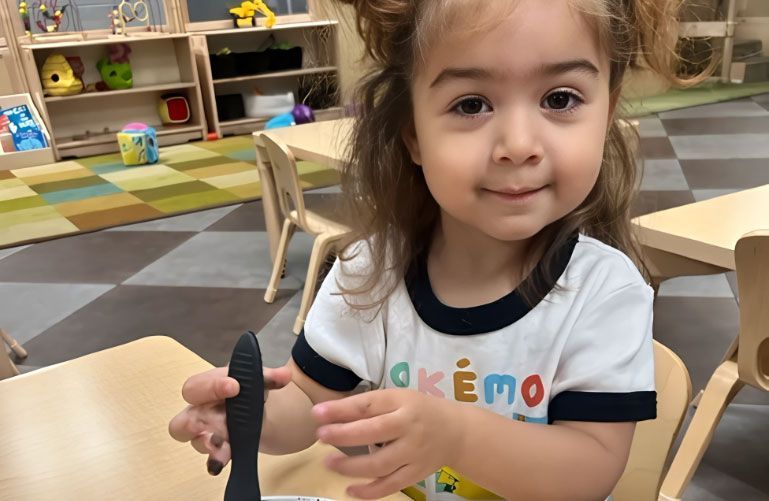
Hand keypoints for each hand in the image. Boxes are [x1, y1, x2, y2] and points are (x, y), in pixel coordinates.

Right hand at [168, 365, 291, 475]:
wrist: (258, 410)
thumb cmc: (248, 391)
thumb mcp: (258, 380)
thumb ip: (269, 377)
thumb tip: (284, 375)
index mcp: (207, 389)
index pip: (195, 387)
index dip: (211, 387)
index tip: (234, 387)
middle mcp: (200, 412)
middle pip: (181, 422)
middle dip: (196, 425)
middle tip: (217, 423)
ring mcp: (207, 433)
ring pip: (195, 442)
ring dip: (209, 446)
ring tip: (225, 448)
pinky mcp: (218, 449)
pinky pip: (211, 458)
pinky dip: (217, 460)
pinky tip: (224, 463)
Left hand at [312, 388, 463, 498]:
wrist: (456, 432)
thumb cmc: (419, 410)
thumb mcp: (397, 399)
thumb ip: (369, 406)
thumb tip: (330, 413)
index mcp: (402, 403)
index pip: (368, 405)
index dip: (341, 409)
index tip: (317, 413)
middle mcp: (409, 427)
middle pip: (373, 433)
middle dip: (343, 436)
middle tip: (321, 436)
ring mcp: (413, 453)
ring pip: (380, 464)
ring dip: (351, 466)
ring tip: (330, 463)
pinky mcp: (416, 473)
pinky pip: (390, 485)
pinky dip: (369, 491)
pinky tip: (350, 490)